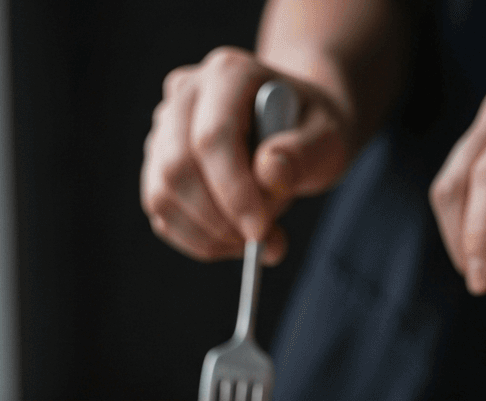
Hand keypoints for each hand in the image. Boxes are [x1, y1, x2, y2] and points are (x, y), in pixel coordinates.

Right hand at [140, 46, 351, 263]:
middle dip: (217, 219)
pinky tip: (234, 238)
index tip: (260, 231)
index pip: (213, 137)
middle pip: (177, 167)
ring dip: (207, 236)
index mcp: (228, 73)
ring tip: (253, 241)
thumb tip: (268, 172)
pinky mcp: (157, 167)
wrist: (294, 129)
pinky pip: (163, 216)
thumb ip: (304, 153)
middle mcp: (185, 94)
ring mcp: (164, 130)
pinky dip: (198, 241)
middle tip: (257, 243)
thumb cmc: (311, 130)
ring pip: (162, 195)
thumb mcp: (328, 138)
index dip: (233, 192)